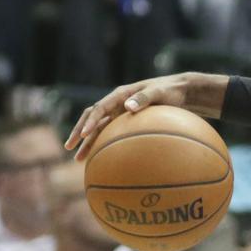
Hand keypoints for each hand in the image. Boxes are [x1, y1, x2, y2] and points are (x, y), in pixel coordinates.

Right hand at [64, 72, 227, 159]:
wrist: (181, 91)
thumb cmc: (171, 91)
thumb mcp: (160, 93)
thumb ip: (145, 98)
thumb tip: (128, 106)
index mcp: (121, 94)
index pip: (99, 108)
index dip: (90, 121)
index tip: (84, 135)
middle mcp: (116, 103)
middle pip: (91, 118)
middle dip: (79, 133)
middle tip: (69, 148)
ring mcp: (120, 112)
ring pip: (98, 128)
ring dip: (88, 142)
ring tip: (79, 160)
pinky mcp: (127, 120)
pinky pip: (111, 133)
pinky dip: (104, 144)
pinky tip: (102, 159)